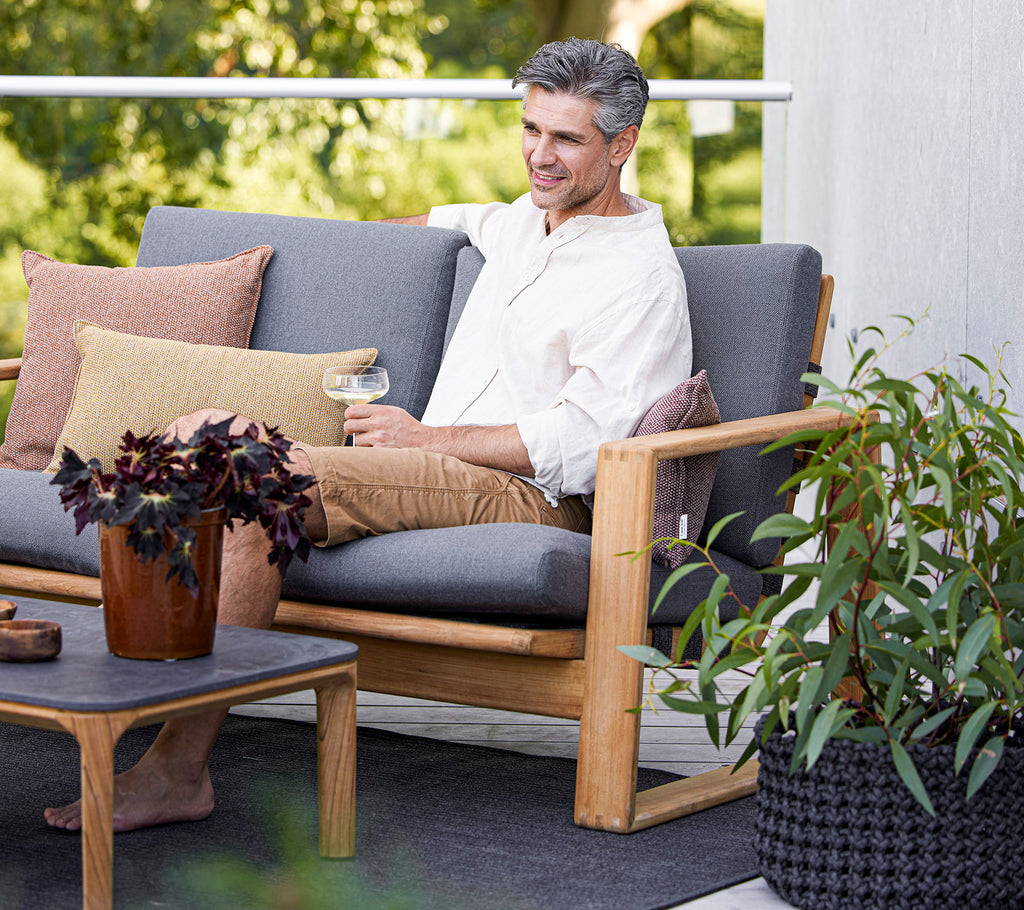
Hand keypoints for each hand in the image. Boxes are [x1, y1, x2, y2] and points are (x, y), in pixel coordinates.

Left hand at [343, 405, 532, 475]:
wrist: (425, 444)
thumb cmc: (410, 429)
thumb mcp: (395, 413)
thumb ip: (377, 412)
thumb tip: (359, 413)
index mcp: (382, 411)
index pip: (352, 410)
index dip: (348, 415)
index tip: (350, 418)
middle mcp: (378, 423)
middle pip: (348, 424)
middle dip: (349, 429)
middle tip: (354, 431)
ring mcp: (378, 439)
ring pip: (355, 440)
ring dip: (361, 442)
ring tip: (372, 442)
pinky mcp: (380, 453)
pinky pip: (364, 453)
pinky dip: (368, 453)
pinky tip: (377, 451)